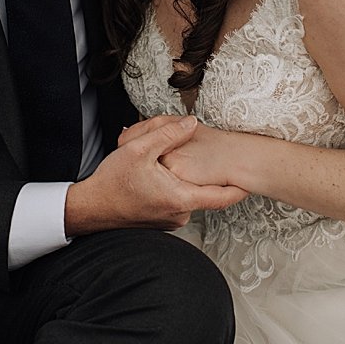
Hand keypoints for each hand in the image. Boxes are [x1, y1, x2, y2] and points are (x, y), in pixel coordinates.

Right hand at [65, 115, 247, 234]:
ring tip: (176, 166)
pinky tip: (162, 177)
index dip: (240, 187)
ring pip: (190, 196)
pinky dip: (176, 188)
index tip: (254, 178)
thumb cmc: (112, 182)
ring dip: (187, 181)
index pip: (221, 197)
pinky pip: (177, 202)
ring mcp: (171, 220)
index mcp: (179, 198)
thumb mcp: (138, 149)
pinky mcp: (162, 221)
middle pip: (205, 193)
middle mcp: (179, 214)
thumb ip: (168, 133)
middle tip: (209, 157)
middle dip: (206, 175)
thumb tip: (192, 123)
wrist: (90, 208)